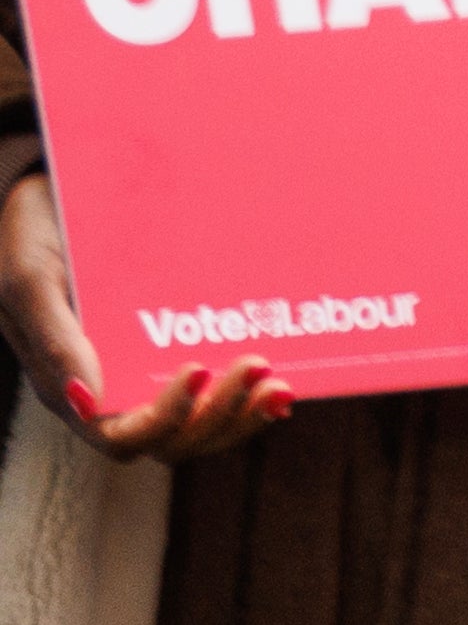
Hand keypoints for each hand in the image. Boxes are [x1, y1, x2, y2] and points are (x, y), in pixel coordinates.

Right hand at [5, 165, 290, 458]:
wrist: (64, 184)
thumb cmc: (38, 232)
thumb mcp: (30, 281)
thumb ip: (52, 341)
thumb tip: (85, 400)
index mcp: (72, 387)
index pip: (120, 435)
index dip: (164, 418)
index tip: (199, 367)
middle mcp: (113, 390)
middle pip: (171, 440)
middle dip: (218, 415)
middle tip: (257, 366)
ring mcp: (148, 371)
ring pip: (199, 426)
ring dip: (240, 413)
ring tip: (278, 383)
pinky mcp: (178, 345)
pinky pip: (216, 392)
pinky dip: (248, 396)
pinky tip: (281, 380)